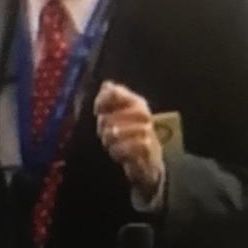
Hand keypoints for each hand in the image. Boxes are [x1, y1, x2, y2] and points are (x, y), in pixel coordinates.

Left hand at [94, 81, 163, 202]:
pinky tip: (118, 153)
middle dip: (103, 125)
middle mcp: (144, 114)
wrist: (149, 163)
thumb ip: (111, 99)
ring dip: (109, 140)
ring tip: (111, 143)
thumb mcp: (118, 116)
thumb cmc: (130, 136)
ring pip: (117, 132)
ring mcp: (147, 132)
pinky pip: (127, 147)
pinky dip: (118, 151)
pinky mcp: (148, 150)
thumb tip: (106, 84)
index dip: (102, 101)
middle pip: (112, 115)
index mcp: (136, 103)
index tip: (98, 110)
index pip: (114, 93)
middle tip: (105, 131)